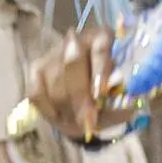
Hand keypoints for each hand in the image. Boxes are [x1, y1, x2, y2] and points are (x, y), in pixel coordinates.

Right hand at [27, 26, 115, 140]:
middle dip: (80, 98)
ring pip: (56, 83)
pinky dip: (48, 110)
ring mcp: (53, 53)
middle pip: (73, 66)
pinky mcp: (36, 69)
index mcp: (103, 38)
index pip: (100, 49)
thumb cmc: (107, 90)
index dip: (100, 71)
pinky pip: (37, 93)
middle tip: (88, 121)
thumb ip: (120, 98)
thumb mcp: (120, 92)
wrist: (84, 91)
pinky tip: (61, 119)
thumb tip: (125, 109)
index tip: (101, 94)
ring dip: (68, 108)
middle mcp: (77, 40)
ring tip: (79, 124)